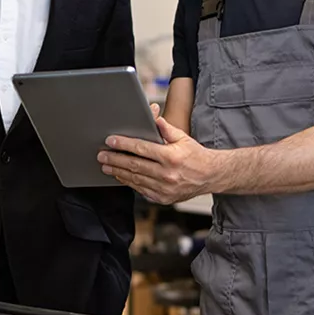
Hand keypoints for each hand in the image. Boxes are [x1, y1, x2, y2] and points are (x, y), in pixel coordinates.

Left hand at [98, 104, 222, 204]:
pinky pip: (142, 190)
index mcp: (170, 157)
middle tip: (102, 156)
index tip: (111, 141)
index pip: (141, 148)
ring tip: (107, 166)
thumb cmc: (196, 155)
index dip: (124, 144)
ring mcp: (164, 188)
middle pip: (134, 165)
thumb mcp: (183, 137)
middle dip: (115, 159)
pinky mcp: (163, 198)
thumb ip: (166, 128)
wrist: (211, 176)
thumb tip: (153, 116)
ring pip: (135, 179)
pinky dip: (130, 183)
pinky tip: (121, 177)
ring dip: (118, 172)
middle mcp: (167, 174)